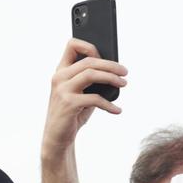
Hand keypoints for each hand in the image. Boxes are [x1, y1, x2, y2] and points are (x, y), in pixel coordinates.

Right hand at [42, 38, 127, 155]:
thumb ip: (90, 80)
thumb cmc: (72, 113)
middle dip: (111, 65)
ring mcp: (62, 90)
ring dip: (111, 78)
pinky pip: (95, 99)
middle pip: (89, 60)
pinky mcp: (69, 104)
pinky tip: (117, 110)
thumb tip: (115, 71)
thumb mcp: (80, 93)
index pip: (72, 45)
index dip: (89, 46)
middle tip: (125, 72)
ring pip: (91, 73)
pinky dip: (109, 105)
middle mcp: (59, 77)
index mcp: (61, 71)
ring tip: (123, 83)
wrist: (57, 137)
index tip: (105, 56)